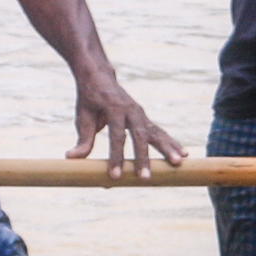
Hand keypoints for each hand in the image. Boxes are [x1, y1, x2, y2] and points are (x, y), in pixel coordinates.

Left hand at [69, 71, 184, 179]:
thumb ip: (82, 138)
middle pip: (140, 136)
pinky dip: (172, 143)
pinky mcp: (145, 119)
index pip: (117, 136)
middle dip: (143, 158)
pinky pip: (160, 132)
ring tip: (178, 163)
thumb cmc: (89, 99)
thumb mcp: (82, 116)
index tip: (115, 176)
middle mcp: (132, 110)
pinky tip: (183, 154)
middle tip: (145, 178)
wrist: (100, 76)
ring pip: (156, 133)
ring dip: (167, 148)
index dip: (116, 156)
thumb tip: (71, 158)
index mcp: (114, 107)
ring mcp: (141, 114)